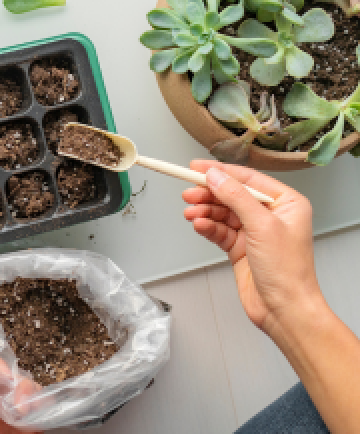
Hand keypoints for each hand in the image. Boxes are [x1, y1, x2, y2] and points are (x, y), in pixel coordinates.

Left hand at [0, 371, 36, 433]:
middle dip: (14, 382)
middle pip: (0, 381)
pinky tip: (39, 411)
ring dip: (28, 393)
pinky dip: (40, 404)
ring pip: (19, 391)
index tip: (6, 375)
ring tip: (29, 409)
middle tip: (20, 400)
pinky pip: (34, 407)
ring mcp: (7, 421)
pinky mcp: (24, 429)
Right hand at [182, 160, 324, 335]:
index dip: (221, 172)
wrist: (283, 309)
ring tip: (191, 213)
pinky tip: (199, 225)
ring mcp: (254, 232)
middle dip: (209, 194)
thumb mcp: (262, 226)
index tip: (196, 167)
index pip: (248, 179)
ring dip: (205, 211)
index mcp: (286, 203)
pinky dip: (208, 227)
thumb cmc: (288, 272)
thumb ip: (236, 197)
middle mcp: (271, 215)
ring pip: (222, 212)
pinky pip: (219, 230)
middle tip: (188, 194)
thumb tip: (216, 176)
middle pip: (232, 194)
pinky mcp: (241, 248)